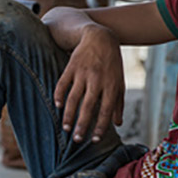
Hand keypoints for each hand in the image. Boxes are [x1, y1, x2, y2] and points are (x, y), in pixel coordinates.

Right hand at [54, 24, 123, 141]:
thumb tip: (118, 124)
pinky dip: (59, 95)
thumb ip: (119, 103)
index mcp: (111, 85)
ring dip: (69, 114)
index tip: (95, 140)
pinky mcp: (71, 67)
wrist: (100, 38)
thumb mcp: (120, 82)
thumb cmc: (112, 64)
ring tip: (66, 128)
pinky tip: (57, 106)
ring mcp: (83, 73)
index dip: (101, 126)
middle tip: (77, 140)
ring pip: (74, 97)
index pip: (106, 110)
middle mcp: (97, 80)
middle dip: (82, 125)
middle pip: (88, 106)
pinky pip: (63, 83)